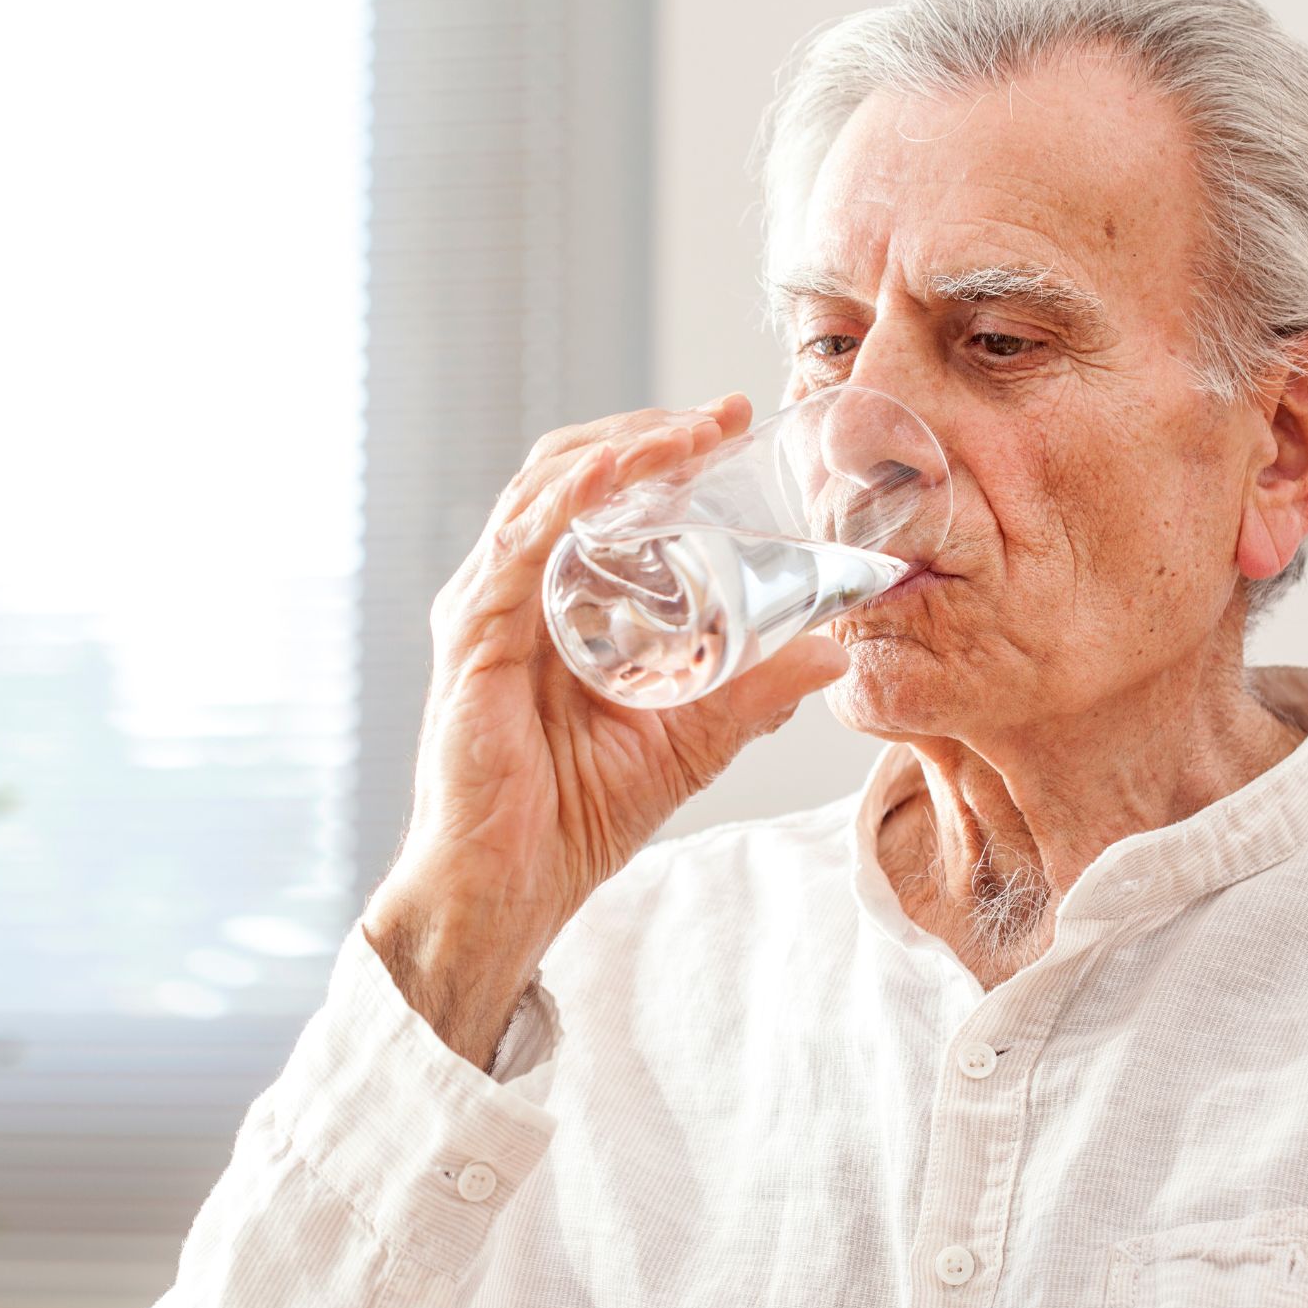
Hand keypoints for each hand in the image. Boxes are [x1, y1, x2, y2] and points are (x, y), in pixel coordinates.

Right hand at [359, 392, 848, 1066]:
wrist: (514, 888)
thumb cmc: (575, 814)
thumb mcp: (693, 736)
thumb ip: (755, 691)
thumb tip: (834, 651)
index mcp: (553, 596)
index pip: (599, 490)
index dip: (660, 447)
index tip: (732, 423)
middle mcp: (510, 588)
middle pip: (568, 471)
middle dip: (646, 432)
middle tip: (722, 419)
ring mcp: (485, 609)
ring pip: (543, 492)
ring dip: (619, 450)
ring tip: (686, 436)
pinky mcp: (472, 641)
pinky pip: (514, 550)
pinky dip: (563, 503)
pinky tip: (611, 476)